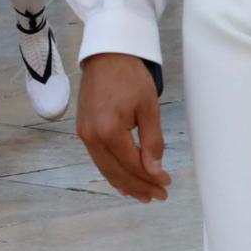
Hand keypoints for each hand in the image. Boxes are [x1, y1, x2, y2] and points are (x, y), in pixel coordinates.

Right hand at [77, 54, 172, 202]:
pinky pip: (99, 158)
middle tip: (158, 196)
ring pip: (106, 168)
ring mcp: (84, 135)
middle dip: (138, 186)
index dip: (150, 178)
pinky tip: (123, 180)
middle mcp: (92, 137)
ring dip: (125, 183)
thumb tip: (155, 171)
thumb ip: (152, 141)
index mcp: (109, 131)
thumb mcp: (148, 107)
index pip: (132, 164)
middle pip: (117, 172)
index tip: (167, 185)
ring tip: (143, 195)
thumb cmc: (131, 77)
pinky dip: (113, 171)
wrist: (107, 54)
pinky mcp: (83, 130)